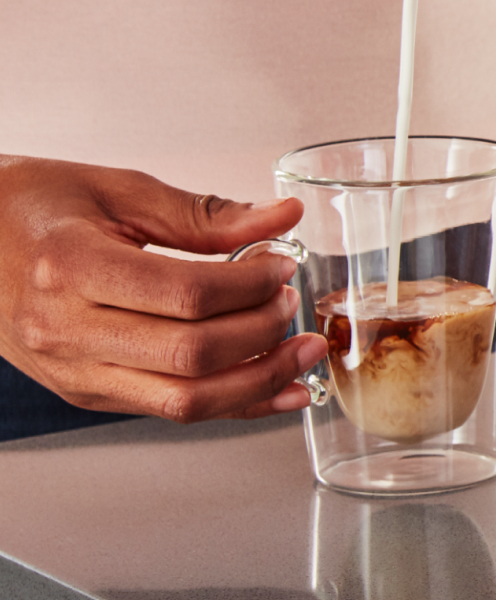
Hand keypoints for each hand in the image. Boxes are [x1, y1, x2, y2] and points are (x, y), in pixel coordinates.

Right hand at [0, 155, 327, 422]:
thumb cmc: (32, 206)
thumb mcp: (116, 191)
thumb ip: (204, 214)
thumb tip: (282, 217)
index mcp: (70, 266)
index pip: (186, 294)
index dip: (249, 285)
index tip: (280, 265)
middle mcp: (68, 331)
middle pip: (192, 354)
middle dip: (262, 332)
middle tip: (290, 303)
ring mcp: (77, 372)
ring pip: (187, 400)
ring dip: (259, 380)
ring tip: (302, 352)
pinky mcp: (90, 393)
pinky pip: (173, 410)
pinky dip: (233, 404)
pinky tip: (276, 390)